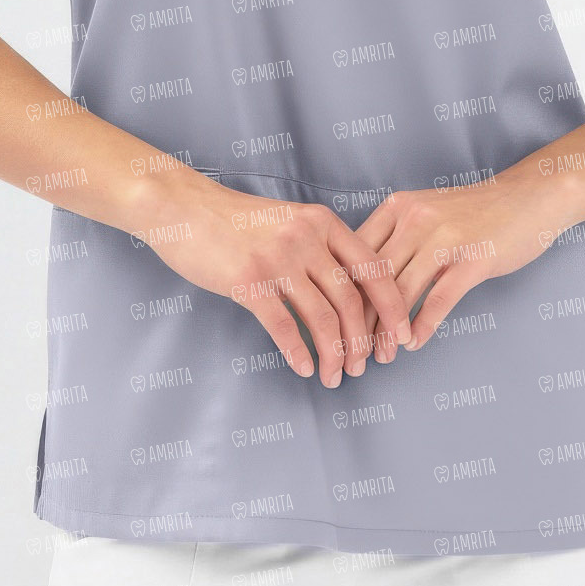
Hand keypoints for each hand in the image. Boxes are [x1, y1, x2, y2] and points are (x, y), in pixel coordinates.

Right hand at [132, 168, 413, 385]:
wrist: (184, 209)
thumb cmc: (236, 222)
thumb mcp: (289, 221)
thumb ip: (320, 247)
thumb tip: (351, 292)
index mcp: (323, 222)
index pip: (374, 268)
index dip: (393, 307)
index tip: (400, 337)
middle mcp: (306, 238)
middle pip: (351, 300)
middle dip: (362, 341)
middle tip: (361, 366)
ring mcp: (278, 259)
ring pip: (323, 318)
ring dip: (334, 355)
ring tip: (333, 376)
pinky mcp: (249, 281)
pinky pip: (284, 327)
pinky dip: (298, 354)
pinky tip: (304, 368)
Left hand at [354, 163, 568, 350]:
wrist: (527, 197)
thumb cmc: (473, 212)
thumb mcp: (425, 212)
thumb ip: (395, 238)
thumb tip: (360, 281)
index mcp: (397, 207)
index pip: (355, 255)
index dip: (341, 293)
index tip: (335, 322)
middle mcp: (415, 219)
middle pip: (372, 278)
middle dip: (358, 319)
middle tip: (351, 349)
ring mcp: (444, 238)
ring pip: (400, 293)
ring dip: (387, 331)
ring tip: (380, 355)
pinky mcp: (473, 259)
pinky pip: (438, 299)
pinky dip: (421, 326)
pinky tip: (413, 344)